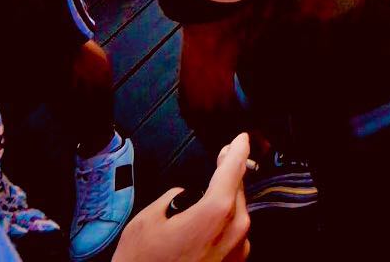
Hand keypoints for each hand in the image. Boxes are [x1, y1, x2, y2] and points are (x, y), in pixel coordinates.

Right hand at [115, 132, 251, 261]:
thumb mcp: (148, 220)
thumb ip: (175, 198)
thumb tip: (187, 198)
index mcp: (216, 213)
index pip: (234, 169)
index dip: (238, 150)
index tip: (242, 139)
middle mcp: (235, 231)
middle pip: (238, 191)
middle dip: (229, 176)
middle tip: (222, 161)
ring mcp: (237, 253)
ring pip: (237, 215)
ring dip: (225, 204)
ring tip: (202, 205)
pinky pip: (233, 238)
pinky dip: (222, 228)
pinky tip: (202, 233)